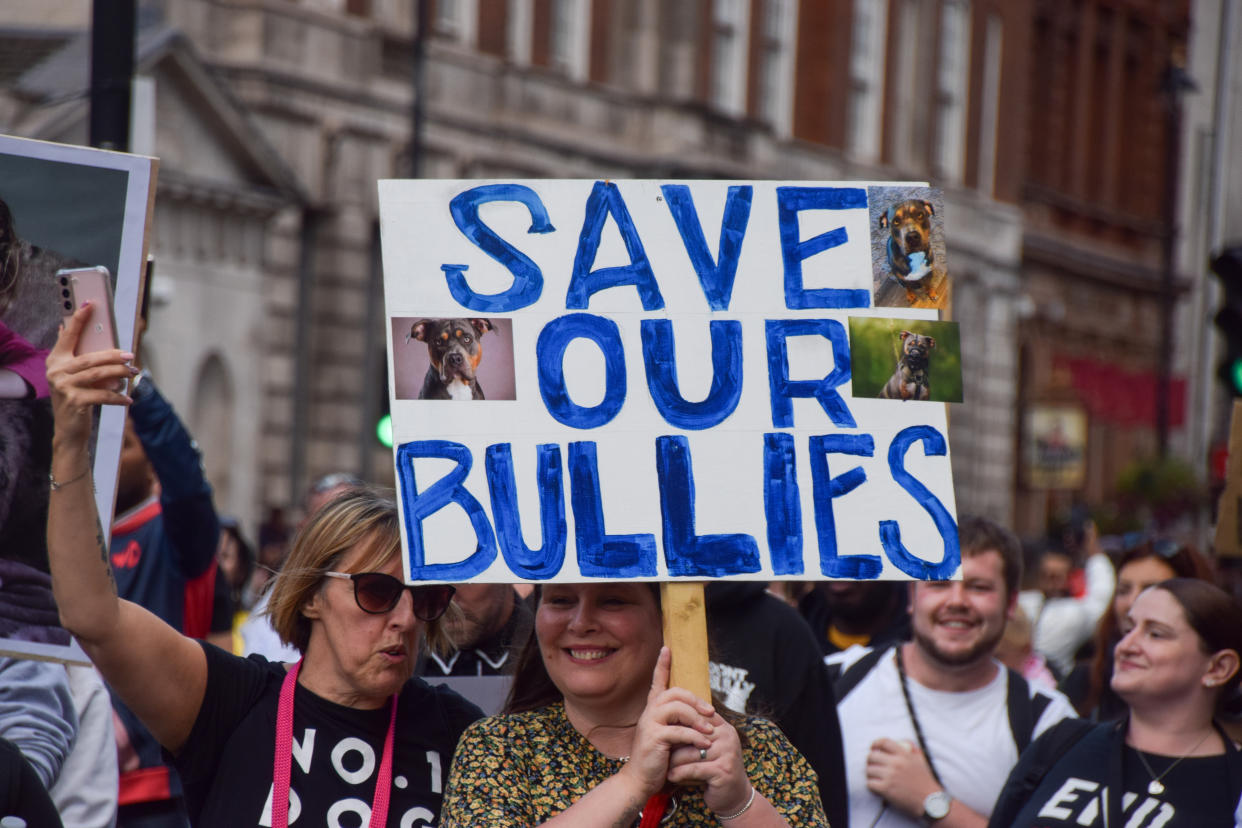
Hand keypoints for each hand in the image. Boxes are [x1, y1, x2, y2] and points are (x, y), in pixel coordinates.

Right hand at [47, 303, 134, 444]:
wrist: (69, 430)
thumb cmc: (75, 398)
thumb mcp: (72, 376)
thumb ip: (73, 354)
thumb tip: (66, 327)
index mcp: (55, 360)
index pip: (68, 335)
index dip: (78, 319)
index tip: (90, 304)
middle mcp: (56, 371)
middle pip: (90, 358)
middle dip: (114, 355)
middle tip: (131, 355)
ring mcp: (64, 387)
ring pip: (99, 374)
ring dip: (120, 373)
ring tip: (134, 373)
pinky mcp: (75, 402)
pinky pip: (103, 395)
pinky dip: (118, 396)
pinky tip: (128, 398)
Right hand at [618, 647, 715, 800]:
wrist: (641, 779)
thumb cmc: (658, 758)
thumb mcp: (670, 736)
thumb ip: (680, 723)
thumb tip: (703, 714)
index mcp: (653, 709)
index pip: (658, 682)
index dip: (662, 665)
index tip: (666, 648)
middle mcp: (649, 712)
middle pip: (675, 692)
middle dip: (696, 700)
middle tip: (711, 712)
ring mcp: (650, 723)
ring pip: (678, 708)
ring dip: (698, 719)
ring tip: (710, 731)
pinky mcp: (653, 737)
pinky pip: (678, 731)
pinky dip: (694, 737)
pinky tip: (704, 744)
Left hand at [665, 710, 752, 816]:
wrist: (734, 796)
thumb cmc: (714, 769)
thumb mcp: (707, 748)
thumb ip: (695, 733)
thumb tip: (668, 718)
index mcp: (723, 727)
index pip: (697, 716)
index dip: (679, 723)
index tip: (662, 730)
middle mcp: (727, 737)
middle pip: (692, 733)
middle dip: (674, 742)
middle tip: (659, 747)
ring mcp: (727, 753)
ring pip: (691, 752)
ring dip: (675, 760)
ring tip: (664, 764)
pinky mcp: (723, 770)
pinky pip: (694, 769)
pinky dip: (680, 773)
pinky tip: (671, 776)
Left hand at [864, 738, 940, 817]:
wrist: (930, 801)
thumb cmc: (926, 780)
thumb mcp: (921, 760)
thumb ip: (912, 748)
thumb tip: (901, 741)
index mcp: (904, 754)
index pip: (884, 742)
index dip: (876, 744)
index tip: (873, 748)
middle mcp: (896, 763)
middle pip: (872, 756)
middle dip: (870, 760)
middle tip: (873, 765)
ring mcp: (890, 776)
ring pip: (869, 770)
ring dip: (870, 774)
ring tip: (875, 777)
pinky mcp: (886, 789)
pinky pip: (870, 783)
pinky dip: (871, 785)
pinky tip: (877, 787)